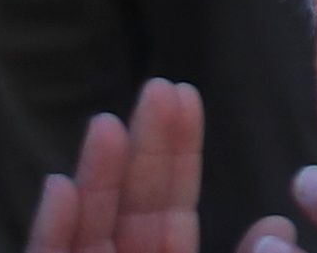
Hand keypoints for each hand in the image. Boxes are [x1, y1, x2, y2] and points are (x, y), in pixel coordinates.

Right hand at [26, 79, 203, 252]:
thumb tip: (263, 222)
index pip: (172, 208)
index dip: (178, 154)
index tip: (185, 94)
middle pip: (130, 207)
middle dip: (144, 149)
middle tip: (157, 87)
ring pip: (89, 228)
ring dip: (96, 177)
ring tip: (106, 124)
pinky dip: (53, 229)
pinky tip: (60, 187)